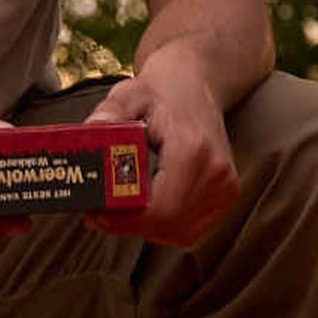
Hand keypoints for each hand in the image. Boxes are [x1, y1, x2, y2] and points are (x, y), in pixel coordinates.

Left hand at [88, 63, 238, 245]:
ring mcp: (226, 186)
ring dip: (144, 228)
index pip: (162, 209)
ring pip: (179, 232)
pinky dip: (163, 227)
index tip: (96, 212)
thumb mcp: (128, 94)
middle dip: (128, 226)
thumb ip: (109, 114)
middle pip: (168, 225)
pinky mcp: (226, 195)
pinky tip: (144, 211)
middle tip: (97, 214)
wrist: (197, 84)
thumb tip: (90, 132)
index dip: (125, 220)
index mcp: (193, 149)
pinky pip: (190, 229)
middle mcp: (216, 172)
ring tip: (117, 212)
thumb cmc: (161, 91)